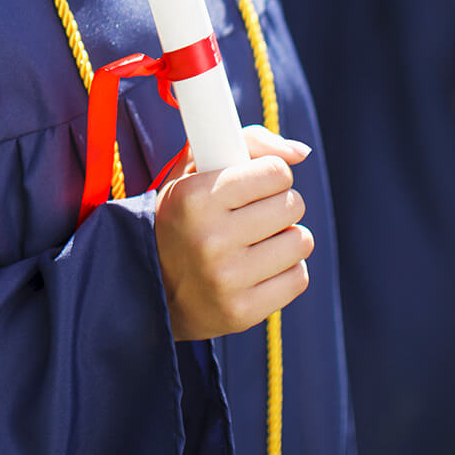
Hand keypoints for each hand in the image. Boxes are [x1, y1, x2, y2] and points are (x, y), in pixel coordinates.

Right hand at [155, 126, 313, 340]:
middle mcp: (210, 239)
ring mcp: (227, 280)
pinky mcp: (242, 312)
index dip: (269, 174)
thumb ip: (247, 142)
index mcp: (195, 197)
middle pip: (292, 205)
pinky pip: (298, 278)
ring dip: (286, 238)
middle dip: (279, 204)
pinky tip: (260, 269)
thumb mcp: (195, 169)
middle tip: (254, 213)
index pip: (276, 171)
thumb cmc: (182, 216)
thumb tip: (302, 152)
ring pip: (301, 241)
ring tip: (257, 241)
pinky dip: (286, 270)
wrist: (153, 287)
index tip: (253, 184)